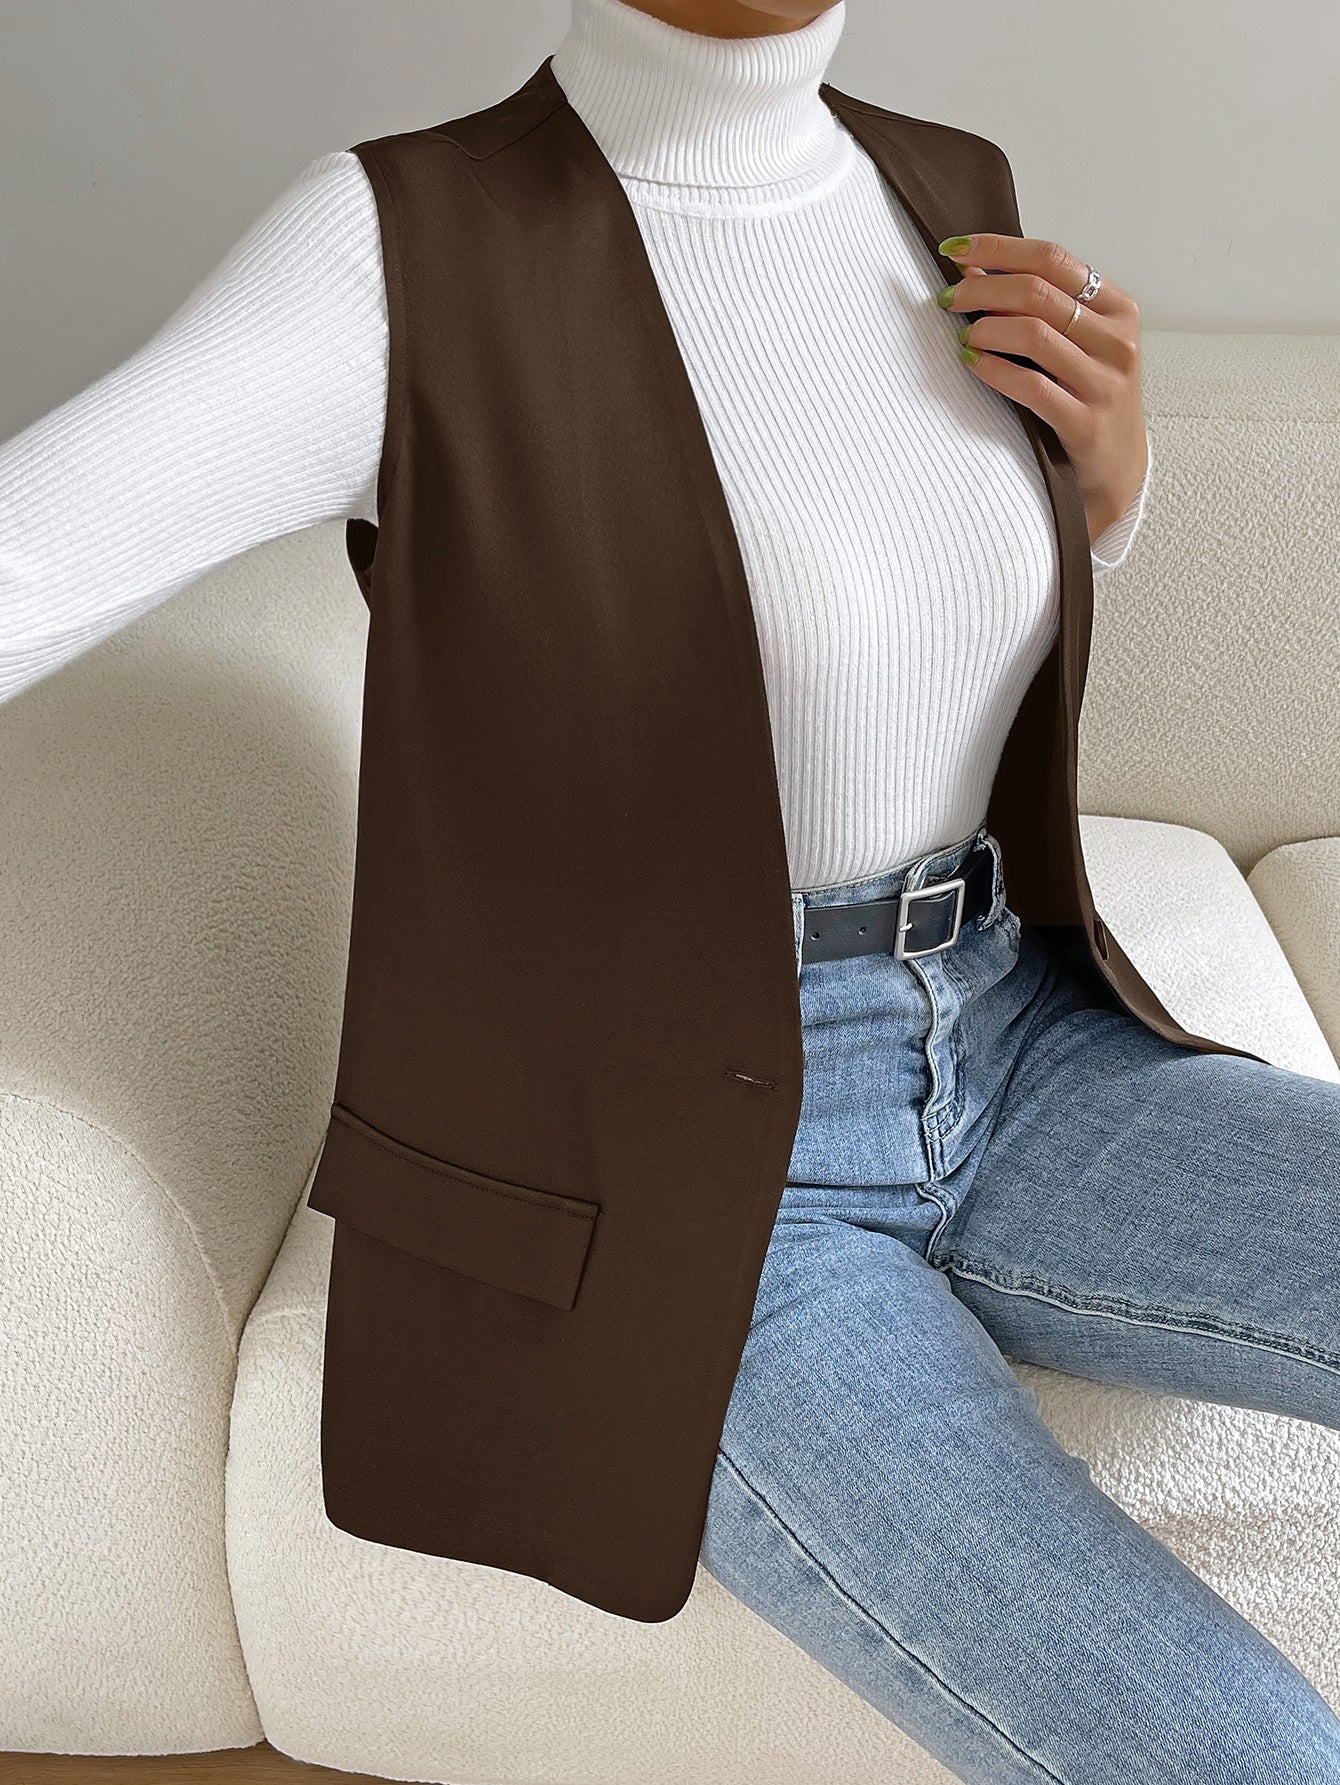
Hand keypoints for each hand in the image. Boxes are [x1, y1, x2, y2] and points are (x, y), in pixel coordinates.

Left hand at [935, 233, 1147, 548]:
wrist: (1117, 467)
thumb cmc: (1087, 396)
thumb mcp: (1074, 343)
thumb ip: (1035, 305)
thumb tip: (972, 268)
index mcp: (1117, 309)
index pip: (1052, 258)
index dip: (997, 249)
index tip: (954, 251)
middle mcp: (1117, 341)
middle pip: (1037, 292)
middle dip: (981, 289)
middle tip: (948, 299)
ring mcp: (1105, 383)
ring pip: (1033, 334)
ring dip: (985, 329)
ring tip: (964, 336)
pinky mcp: (1086, 423)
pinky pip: (1031, 386)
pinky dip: (993, 370)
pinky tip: (972, 363)